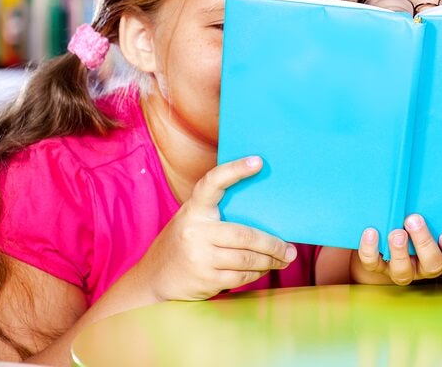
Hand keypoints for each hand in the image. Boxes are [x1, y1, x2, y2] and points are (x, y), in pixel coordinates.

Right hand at [133, 156, 297, 300]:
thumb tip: (262, 210)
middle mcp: (195, 231)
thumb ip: (215, 215)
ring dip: (270, 260)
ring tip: (283, 259)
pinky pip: (241, 276)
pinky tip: (263, 269)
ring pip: (247, 259)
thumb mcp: (191, 222)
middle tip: (290, 249)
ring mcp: (200, 257)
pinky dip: (257, 273)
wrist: (152, 280)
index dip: (234, 170)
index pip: (212, 183)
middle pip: (246, 235)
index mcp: (193, 210)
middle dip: (273, 244)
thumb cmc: (182, 244)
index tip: (258, 161)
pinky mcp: (205, 279)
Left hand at [353, 214, 441, 285]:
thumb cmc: (421, 213)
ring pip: (404, 272)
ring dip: (399, 251)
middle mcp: (426, 266)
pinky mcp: (379, 267)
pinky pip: (374, 265)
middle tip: (414, 219)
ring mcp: (403, 269)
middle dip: (423, 242)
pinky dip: (371, 250)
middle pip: (432, 265)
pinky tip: (371, 232)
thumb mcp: (436, 212)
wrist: (390, 220)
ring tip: (396, 232)